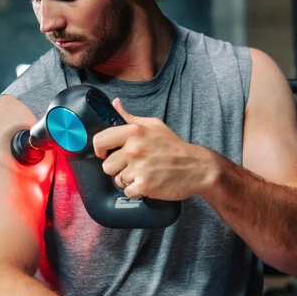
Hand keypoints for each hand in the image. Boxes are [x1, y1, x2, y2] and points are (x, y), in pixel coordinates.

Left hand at [92, 98, 220, 200]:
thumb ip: (130, 117)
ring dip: (128, 180)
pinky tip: (148, 182)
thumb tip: (115, 104)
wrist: (197, 167)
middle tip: (133, 165)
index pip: (100, 140)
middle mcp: (134, 149)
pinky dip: (136, 190)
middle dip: (118, 168)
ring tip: (144, 173)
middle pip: (107, 165)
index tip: (105, 153)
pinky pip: (127, 191)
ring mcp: (139, 168)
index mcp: (134, 131)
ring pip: (117, 180)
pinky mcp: (144, 185)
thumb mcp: (153, 125)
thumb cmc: (174, 147)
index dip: (100, 149)